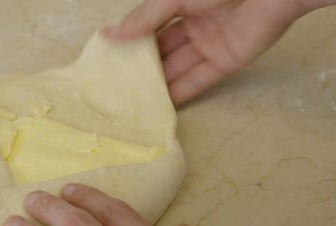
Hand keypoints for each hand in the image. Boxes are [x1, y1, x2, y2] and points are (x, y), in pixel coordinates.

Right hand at [102, 0, 305, 104]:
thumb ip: (145, 18)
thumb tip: (110, 34)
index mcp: (181, 3)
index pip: (150, 27)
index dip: (131, 42)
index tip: (109, 60)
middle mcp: (193, 24)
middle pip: (163, 50)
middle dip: (143, 67)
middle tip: (118, 87)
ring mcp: (209, 44)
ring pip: (178, 67)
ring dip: (159, 84)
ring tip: (134, 102)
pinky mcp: (226, 62)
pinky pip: (199, 79)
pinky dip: (181, 93)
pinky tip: (161, 106)